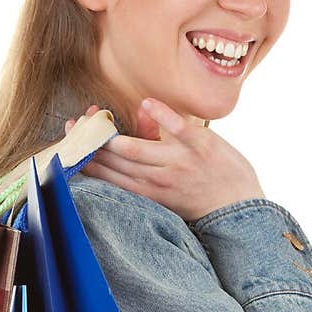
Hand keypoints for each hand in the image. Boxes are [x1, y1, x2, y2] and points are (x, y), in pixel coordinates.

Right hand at [64, 99, 264, 223]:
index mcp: (147, 192)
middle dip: (90, 143)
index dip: (86, 158)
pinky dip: (161, 114)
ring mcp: (178, 162)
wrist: (239, 208)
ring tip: (95, 115)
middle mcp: (157, 180)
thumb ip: (146, 163)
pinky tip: (145, 102)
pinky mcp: (200, 145)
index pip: (108, 176)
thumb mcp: (168, 188)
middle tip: (74, 123)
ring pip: (134, 149)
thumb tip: (133, 128)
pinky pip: (176, 128)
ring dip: (111, 133)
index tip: (71, 140)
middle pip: (114, 161)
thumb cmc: (201, 197)